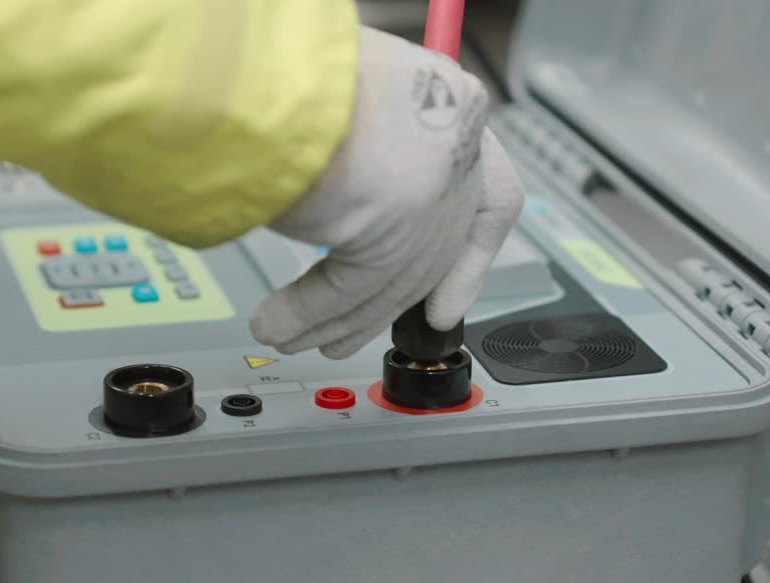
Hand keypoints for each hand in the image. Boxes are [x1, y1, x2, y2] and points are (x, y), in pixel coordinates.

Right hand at [250, 26, 524, 359]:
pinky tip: (276, 321)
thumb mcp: (361, 95)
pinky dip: (306, 314)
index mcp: (454, 105)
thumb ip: (373, 142)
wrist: (285, 61)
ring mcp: (430, 195)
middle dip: (384, 306)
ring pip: (391, 279)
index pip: (493, 196)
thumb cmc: (303, 62)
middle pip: (433, 253)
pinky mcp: (392, 234)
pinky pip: (348, 290)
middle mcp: (454, 151)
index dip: (473, 259)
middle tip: (350, 332)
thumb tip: (345, 186)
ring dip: (333, 319)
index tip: (450, 302)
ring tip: (291, 334)